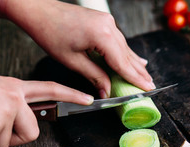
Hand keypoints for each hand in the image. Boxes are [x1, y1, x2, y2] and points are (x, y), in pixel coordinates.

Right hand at [0, 71, 92, 146]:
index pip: (50, 89)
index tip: (89, 99)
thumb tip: (14, 124)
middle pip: (31, 133)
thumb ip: (7, 105)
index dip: (71, 95)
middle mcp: (14, 97)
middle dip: (11, 138)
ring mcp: (6, 110)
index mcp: (13, 87)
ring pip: (6, 144)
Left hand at [5, 0, 154, 97]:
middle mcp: (109, 26)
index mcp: (102, 35)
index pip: (122, 63)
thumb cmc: (51, 33)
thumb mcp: (73, 61)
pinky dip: (126, 53)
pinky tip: (136, 60)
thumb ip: (94, 76)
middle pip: (127, 55)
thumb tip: (107, 91)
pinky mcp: (103, 21)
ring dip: (134, 64)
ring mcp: (107, 22)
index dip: (135, 78)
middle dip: (138, 72)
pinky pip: (119, 41)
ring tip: (146, 76)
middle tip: (150, 86)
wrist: (39, 11)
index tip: (147, 89)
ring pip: (125, 48)